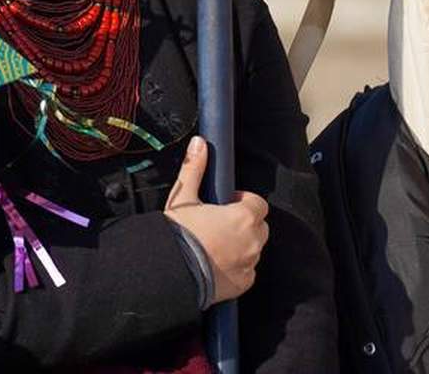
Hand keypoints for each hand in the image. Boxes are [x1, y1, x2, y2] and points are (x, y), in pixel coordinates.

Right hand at [161, 134, 269, 302]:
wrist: (169, 271)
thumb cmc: (178, 233)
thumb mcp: (184, 197)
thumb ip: (195, 168)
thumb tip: (199, 143)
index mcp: (244, 217)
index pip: (258, 204)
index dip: (243, 202)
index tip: (227, 204)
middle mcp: (253, 241)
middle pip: (259, 227)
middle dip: (244, 224)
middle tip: (219, 224)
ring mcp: (249, 264)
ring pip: (253, 249)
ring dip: (241, 245)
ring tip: (215, 245)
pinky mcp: (242, 284)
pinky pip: (247, 271)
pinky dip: (237, 267)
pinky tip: (216, 264)